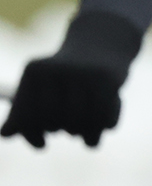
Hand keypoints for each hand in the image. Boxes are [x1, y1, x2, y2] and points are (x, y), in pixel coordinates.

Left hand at [1, 54, 125, 148]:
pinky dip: (106, 126)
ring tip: (90, 135)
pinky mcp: (107, 78)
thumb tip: (6, 134)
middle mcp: (56, 71)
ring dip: (88, 136)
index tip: (41, 144)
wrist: (104, 41)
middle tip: (69, 130)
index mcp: (35, 73)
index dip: (31, 135)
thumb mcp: (43, 87)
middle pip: (54, 122)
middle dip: (62, 131)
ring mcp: (82, 74)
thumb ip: (24, 110)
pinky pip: (104, 119)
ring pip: (80, 123)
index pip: (27, 116)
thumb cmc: (69, 74)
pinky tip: (106, 126)